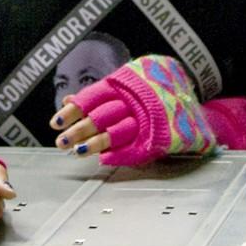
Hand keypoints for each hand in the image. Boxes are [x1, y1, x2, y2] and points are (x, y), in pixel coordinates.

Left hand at [50, 55, 215, 165]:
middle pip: (103, 114)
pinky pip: (134, 146)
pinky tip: (103, 159)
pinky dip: (117, 154)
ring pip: (117, 131)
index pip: (94, 96)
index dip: (74, 110)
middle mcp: (135, 101)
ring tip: (77, 151)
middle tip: (62, 142)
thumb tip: (68, 100)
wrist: (189, 105)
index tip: (56, 123)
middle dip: (81, 128)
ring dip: (95, 142)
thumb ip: (96, 98)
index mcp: (125, 86)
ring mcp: (147, 119)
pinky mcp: (156, 136)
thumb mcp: (123, 91)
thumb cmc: (147, 99)